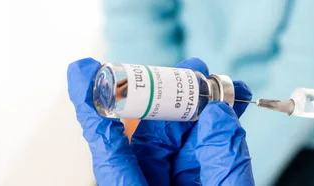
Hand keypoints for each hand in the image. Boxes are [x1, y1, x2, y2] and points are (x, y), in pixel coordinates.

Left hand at [67, 58, 254, 185]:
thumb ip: (222, 163)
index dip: (94, 107)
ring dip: (200, 110)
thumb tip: (219, 115)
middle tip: (196, 71)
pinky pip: (200, 152)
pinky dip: (217, 130)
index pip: (108, 149)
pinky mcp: (194, 183)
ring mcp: (170, 185)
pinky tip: (230, 109)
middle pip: (149, 136)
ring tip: (226, 89)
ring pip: (178, 140)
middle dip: (170, 99)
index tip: (83, 72)